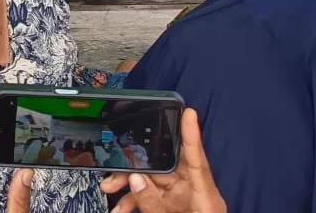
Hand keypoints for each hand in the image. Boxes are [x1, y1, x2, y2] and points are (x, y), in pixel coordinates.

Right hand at [101, 109, 225, 212]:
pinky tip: (119, 211)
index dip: (192, 135)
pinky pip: (152, 199)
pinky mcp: (174, 210)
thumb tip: (137, 181)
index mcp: (204, 197)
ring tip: (111, 198)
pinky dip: (134, 203)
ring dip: (129, 189)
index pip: (197, 159)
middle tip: (113, 174)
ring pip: (152, 184)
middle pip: (164, 168)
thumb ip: (155, 205)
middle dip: (136, 168)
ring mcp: (183, 202)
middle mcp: (194, 195)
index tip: (190, 113)